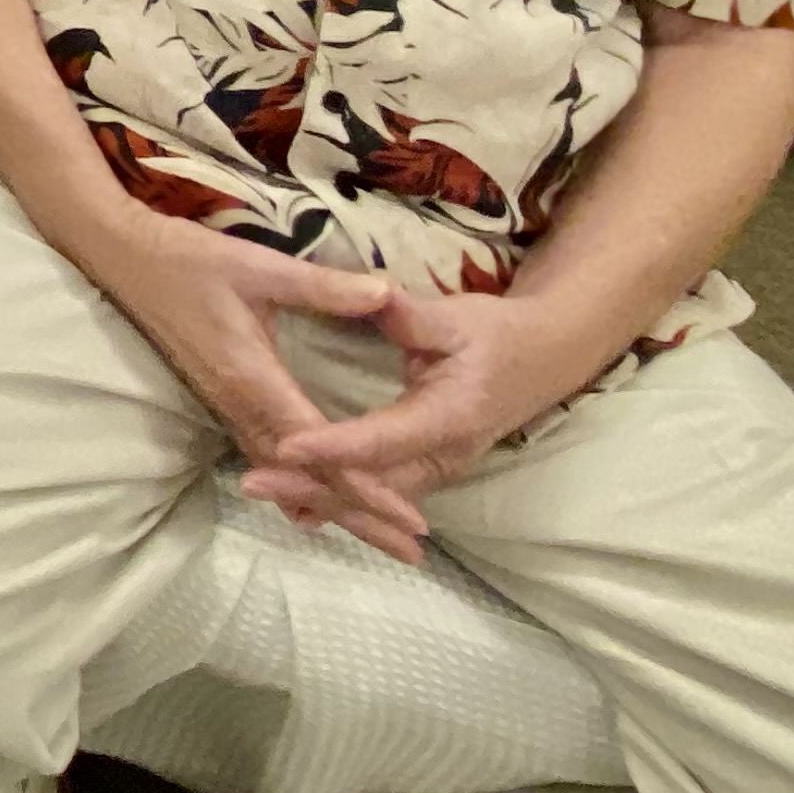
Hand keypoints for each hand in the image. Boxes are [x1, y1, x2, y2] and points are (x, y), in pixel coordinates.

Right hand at [76, 211, 431, 554]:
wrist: (124, 261)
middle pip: (304, 479)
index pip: (317, 447)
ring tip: (379, 536)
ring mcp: (227, 408)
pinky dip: (300, 488)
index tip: (406, 517)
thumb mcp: (258, 266)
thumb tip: (385, 294)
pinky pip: (267, 460)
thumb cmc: (188, 261)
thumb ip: (321, 287)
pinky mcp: (222, 402)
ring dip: (333, 507)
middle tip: (410, 553)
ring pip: (284, 476)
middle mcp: (239, 406)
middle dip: (358, 516)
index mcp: (252, 378)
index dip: (362, 485)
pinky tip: (318, 504)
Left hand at [246, 292, 583, 554]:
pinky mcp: (424, 471)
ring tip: (259, 489)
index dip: (335, 446)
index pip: (384, 439)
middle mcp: (443, 457)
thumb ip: (414, 316)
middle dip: (313, 486)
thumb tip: (376, 295)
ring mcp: (435, 471)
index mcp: (450, 417)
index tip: (287, 445)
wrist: (541, 360)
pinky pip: (378, 493)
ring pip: (373, 497)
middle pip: (373, 484)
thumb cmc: (494, 335)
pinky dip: (336, 496)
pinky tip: (290, 496)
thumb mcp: (457, 318)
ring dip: (318, 496)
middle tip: (252, 482)